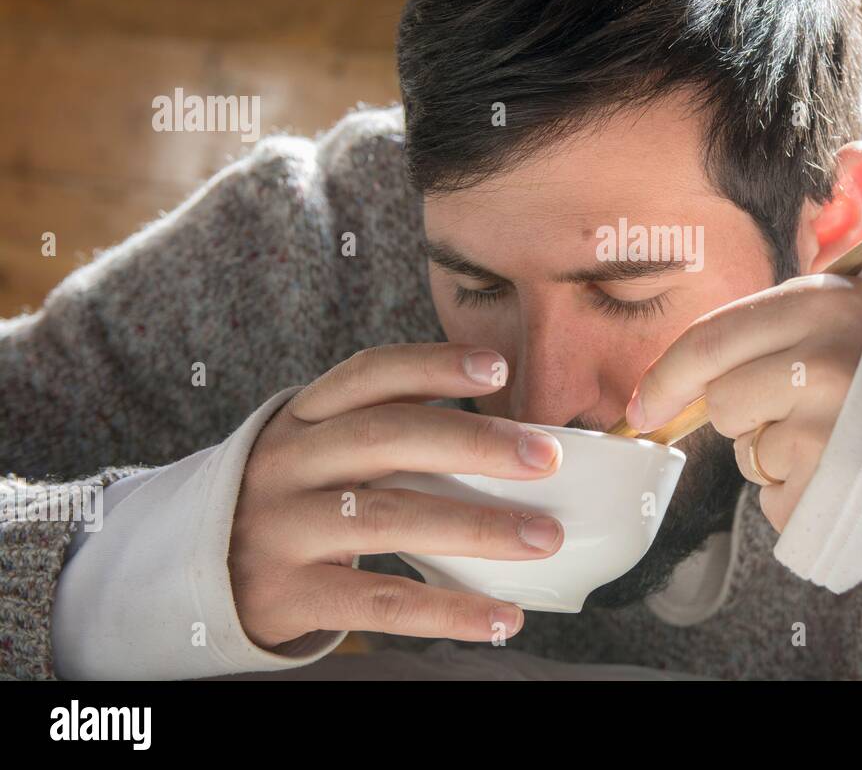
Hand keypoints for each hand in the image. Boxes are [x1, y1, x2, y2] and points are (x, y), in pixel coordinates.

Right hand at [228, 343, 564, 649]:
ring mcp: (282, 527)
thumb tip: (512, 439)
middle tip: (547, 458)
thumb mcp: (322, 451)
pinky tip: (502, 617)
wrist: (193, 571)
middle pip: (386, 437)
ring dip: (477, 528)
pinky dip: (448, 611)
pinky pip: (379, 600)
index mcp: (304, 417)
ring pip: (389, 518)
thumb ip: (393, 434)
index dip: (434, 366)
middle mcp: (288, 463)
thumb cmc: (294, 501)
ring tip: (544, 538)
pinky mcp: (286, 592)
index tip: (500, 368)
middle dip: (475, 443)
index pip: (369, 374)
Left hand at [624, 273, 861, 532]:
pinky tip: (856, 482)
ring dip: (781, 461)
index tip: (643, 408)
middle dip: (744, 419)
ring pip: (750, 454)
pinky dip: (804, 502)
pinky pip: (777, 503)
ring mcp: (826, 430)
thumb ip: (797, 321)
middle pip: (725, 402)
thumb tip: (699, 360)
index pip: (711, 339)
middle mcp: (821, 362)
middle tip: (800, 418)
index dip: (666, 378)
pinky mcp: (831, 493)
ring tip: (848, 447)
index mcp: (825, 306)